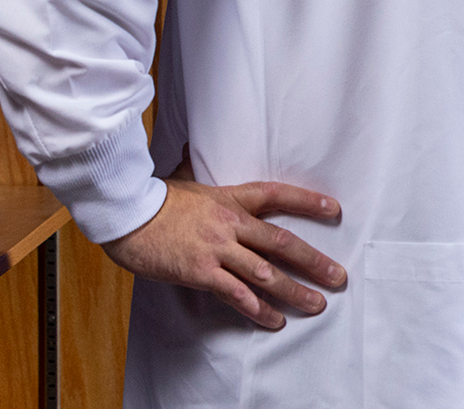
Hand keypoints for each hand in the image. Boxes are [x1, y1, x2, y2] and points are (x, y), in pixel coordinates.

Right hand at [100, 178, 346, 329]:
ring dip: (294, 291)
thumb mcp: (181, 177)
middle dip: (314, 262)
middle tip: (338, 277)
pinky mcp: (201, 272)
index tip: (335, 210)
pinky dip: (258, 310)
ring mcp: (218, 249)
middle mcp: (231, 224)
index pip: (278, 195)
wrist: (125, 215)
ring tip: (316, 304)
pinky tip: (274, 321)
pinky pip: (236, 294)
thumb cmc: (152, 198)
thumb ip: (193, 165)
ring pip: (265, 274)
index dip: (308, 202)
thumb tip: (189, 144)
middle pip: (282, 243)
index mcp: (230, 198)